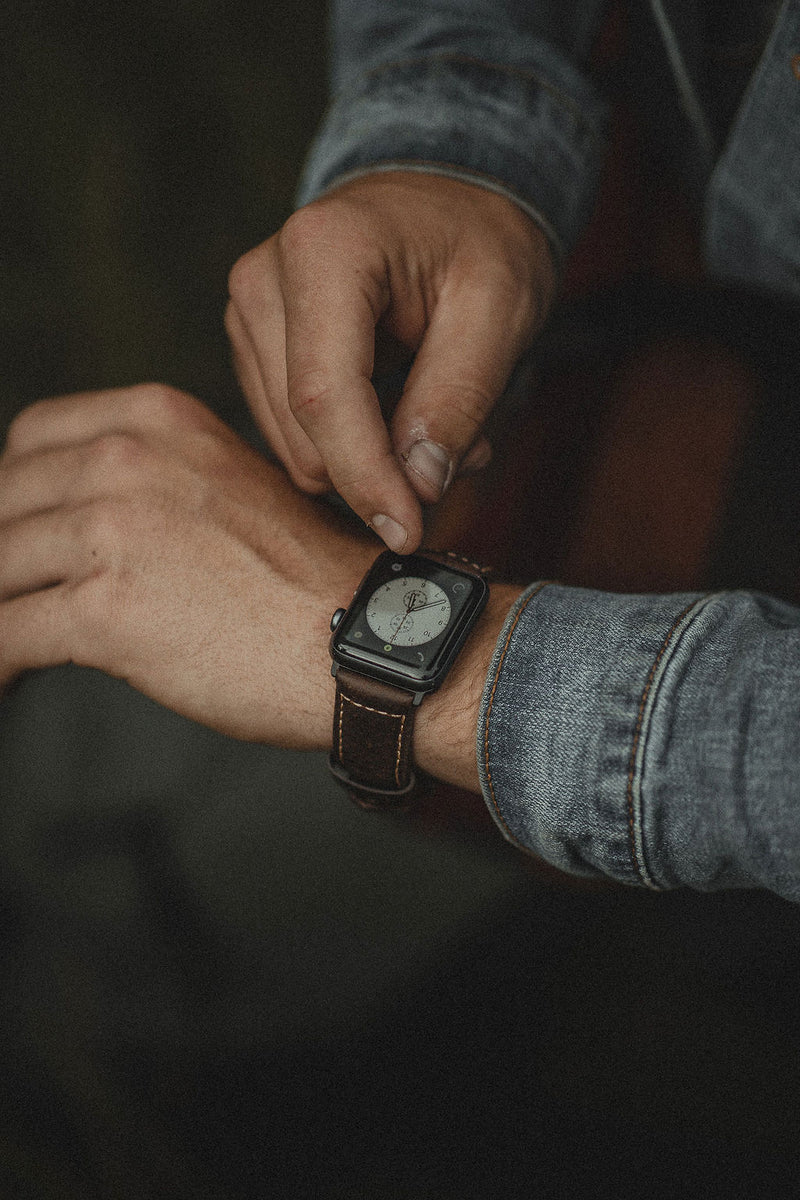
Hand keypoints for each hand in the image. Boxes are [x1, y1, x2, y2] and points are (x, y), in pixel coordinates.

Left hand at [0, 384, 372, 746]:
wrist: (366, 635)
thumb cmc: (309, 579)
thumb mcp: (230, 486)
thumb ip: (156, 485)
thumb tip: (83, 525)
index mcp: (157, 421)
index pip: (31, 438)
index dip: (15, 493)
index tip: (19, 533)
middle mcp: (125, 461)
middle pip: (3, 502)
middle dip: (2, 556)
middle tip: (13, 592)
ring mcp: (111, 531)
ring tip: (5, 642)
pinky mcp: (105, 610)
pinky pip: (6, 633)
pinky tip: (4, 676)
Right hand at [225, 172, 554, 553]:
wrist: (446, 196)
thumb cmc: (480, 240)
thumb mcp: (500, 307)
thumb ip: (457, 398)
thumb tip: (417, 488)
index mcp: (322, 251)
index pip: (325, 396)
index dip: (366, 478)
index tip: (407, 534)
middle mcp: (262, 280)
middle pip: (306, 431)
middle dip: (382, 468)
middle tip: (462, 449)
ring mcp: (248, 314)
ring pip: (297, 446)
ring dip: (372, 458)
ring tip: (435, 415)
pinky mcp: (253, 346)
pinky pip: (294, 434)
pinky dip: (352, 444)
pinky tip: (398, 409)